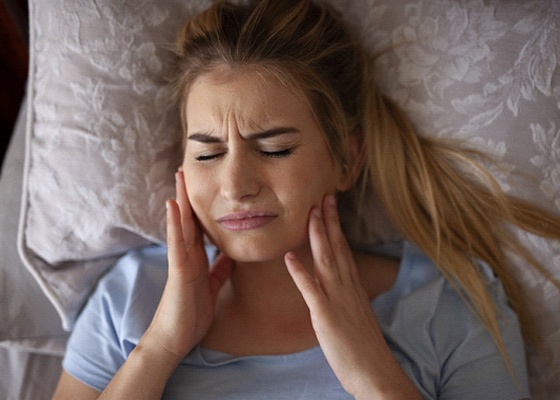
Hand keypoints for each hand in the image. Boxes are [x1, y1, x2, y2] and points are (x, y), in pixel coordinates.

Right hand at [143, 170, 231, 365]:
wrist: (175, 338)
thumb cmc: (191, 314)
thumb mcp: (211, 287)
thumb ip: (219, 270)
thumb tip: (230, 255)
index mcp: (196, 259)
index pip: (199, 227)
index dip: (202, 207)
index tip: (205, 186)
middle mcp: (187, 256)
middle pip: (189, 220)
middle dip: (189, 196)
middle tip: (188, 170)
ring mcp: (180, 261)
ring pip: (181, 225)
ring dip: (180, 200)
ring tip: (179, 177)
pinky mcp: (177, 271)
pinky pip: (177, 243)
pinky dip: (175, 223)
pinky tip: (173, 205)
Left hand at [284, 195, 420, 398]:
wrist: (376, 373)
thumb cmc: (365, 348)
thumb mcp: (357, 315)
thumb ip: (347, 298)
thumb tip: (339, 288)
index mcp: (353, 288)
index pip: (344, 250)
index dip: (336, 227)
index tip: (330, 207)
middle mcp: (347, 288)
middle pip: (337, 248)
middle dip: (328, 221)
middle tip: (322, 196)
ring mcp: (337, 301)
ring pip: (326, 261)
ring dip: (317, 236)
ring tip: (309, 213)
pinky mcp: (326, 316)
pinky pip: (311, 291)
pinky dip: (299, 272)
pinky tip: (288, 257)